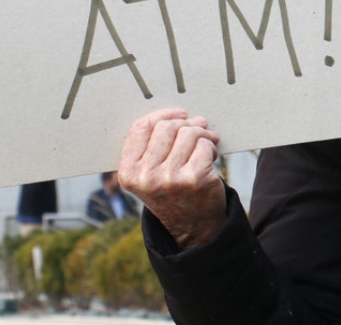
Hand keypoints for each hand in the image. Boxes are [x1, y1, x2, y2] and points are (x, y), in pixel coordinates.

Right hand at [119, 108, 224, 249]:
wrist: (193, 226)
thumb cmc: (172, 191)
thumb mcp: (147, 174)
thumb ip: (149, 146)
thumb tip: (176, 113)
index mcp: (128, 173)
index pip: (141, 127)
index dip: (162, 115)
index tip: (179, 113)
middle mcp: (146, 177)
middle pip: (166, 127)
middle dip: (186, 123)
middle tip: (199, 126)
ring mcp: (170, 179)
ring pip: (188, 133)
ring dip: (202, 135)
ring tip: (206, 144)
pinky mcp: (194, 178)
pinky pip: (204, 144)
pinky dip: (211, 146)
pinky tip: (211, 156)